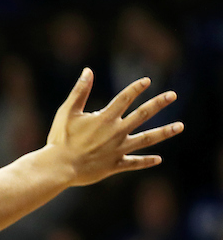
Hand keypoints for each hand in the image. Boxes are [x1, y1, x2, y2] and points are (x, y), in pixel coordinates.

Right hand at [47, 69, 182, 186]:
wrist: (58, 168)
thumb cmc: (59, 140)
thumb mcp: (67, 113)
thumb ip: (79, 92)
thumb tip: (87, 71)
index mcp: (105, 118)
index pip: (125, 98)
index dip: (137, 88)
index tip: (147, 81)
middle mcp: (116, 132)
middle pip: (143, 114)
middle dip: (159, 103)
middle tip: (173, 95)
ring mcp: (117, 149)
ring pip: (146, 139)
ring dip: (164, 132)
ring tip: (180, 126)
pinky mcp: (114, 165)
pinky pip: (134, 163)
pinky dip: (146, 161)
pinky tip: (158, 159)